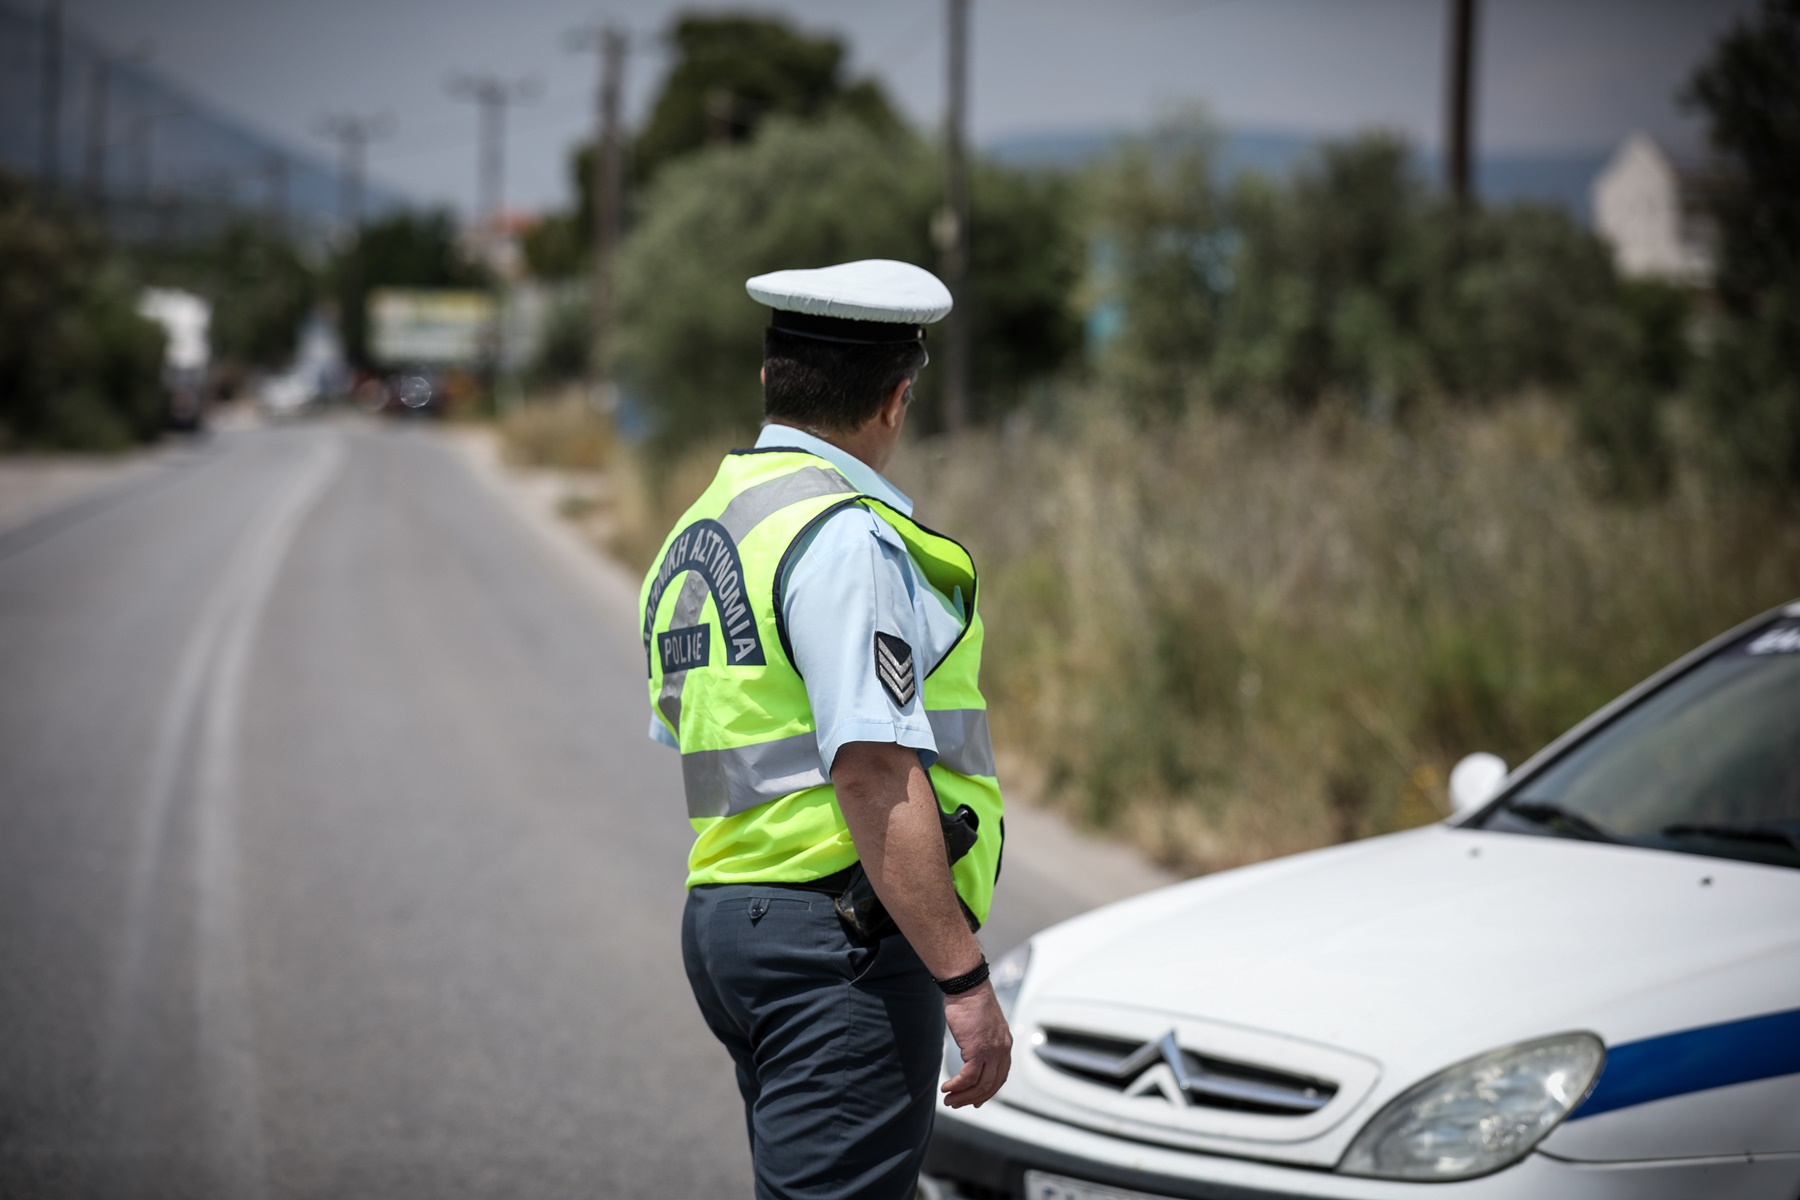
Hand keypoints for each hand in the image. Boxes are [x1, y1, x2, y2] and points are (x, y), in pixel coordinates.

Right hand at [940, 982, 1011, 1107]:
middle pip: (991, 1085)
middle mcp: (1002, 1049)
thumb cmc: (970, 1000)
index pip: (1000, 1076)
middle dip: (974, 1098)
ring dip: (963, 1096)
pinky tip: (947, 1088)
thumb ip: (981, 1040)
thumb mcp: (981, 1024)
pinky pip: (968, 1078)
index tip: (976, 1100)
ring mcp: (991, 1051)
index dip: (988, 1091)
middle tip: (958, 1103)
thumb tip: (971, 1051)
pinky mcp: (977, 1050)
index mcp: (1004, 1043)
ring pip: (980, 1085)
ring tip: (949, 1099)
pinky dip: (957, 1086)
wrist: (967, 986)